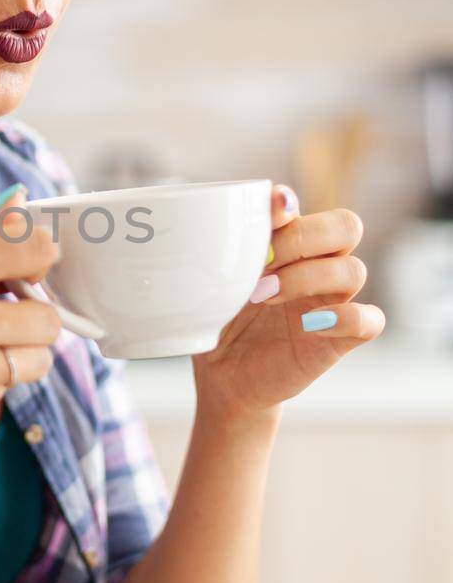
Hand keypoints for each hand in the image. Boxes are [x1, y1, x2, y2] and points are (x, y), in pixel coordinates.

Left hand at [191, 183, 385, 424]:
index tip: (261, 219)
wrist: (222, 377)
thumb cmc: (218, 321)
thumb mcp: (213, 283)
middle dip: (302, 238)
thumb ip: (225, 248)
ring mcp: (331, 301)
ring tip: (265, 298)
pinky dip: (347, 318)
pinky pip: (370, 320)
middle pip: (345, 225)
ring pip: (354, 269)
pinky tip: (310, 325)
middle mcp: (315, 265)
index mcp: (284, 242)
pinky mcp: (341, 339)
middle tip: (263, 265)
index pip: (303, 205)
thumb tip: (226, 222)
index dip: (284, 205)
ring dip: (308, 278)